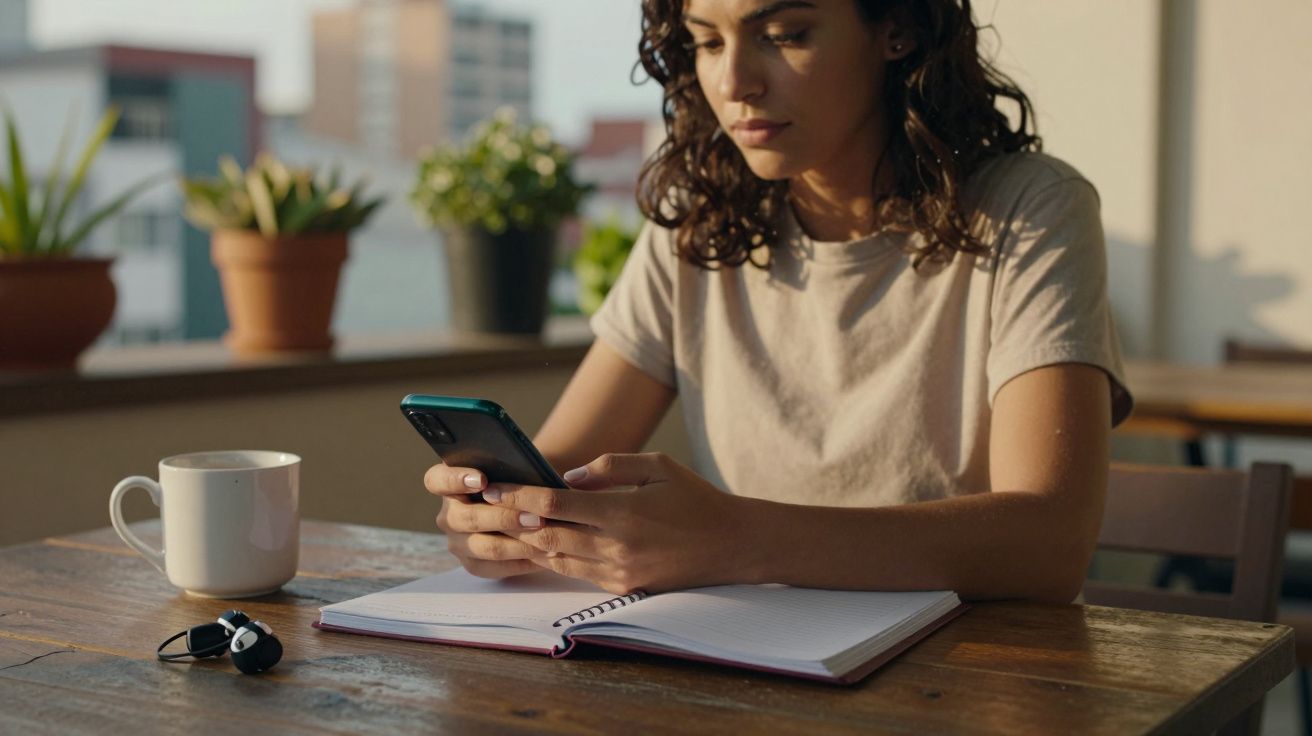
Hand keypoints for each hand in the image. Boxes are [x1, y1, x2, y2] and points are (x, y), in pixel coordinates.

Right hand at [424, 463, 549, 579]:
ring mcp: (457, 541)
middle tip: (536, 517)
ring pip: (484, 547)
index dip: (455, 479)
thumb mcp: (513, 468)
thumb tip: (528, 472)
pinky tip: (543, 554)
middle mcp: (448, 514)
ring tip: (546, 537)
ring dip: (518, 543)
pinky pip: (493, 567)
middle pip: (466, 518)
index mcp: (447, 483)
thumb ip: (511, 468)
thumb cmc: (519, 480)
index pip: (436, 480)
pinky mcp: (472, 563)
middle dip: (504, 518)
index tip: (483, 479)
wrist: (529, 505)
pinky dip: (521, 561)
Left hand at [490, 453, 746, 594]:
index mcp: (623, 512)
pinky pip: (575, 573)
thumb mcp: (658, 466)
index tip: (494, 485)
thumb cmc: (695, 499)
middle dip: (510, 520)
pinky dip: (551, 558)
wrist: (731, 546)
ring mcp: (618, 572)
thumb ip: (609, 467)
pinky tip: (536, 544)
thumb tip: (566, 476)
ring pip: (555, 558)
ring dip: (526, 541)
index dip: (519, 495)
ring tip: (500, 524)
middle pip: (545, 535)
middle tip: (484, 505)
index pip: (555, 503)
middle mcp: (616, 547)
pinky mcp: (623, 588)